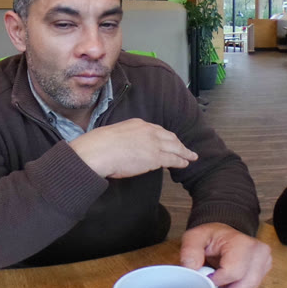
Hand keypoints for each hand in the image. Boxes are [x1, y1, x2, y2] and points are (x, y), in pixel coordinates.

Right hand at [71, 118, 197, 178]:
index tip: (169, 141)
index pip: (157, 130)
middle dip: (178, 143)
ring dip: (184, 152)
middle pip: (170, 137)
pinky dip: (181, 161)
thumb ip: (124, 137)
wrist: (96, 152)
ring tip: (191, 157)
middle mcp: (149, 131)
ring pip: (175, 147)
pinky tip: (185, 163)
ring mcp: (154, 144)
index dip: (165, 137)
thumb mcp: (113, 134)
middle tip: (185, 149)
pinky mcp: (155, 157)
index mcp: (138, 124)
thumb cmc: (97, 145)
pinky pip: (173, 159)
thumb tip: (125, 146)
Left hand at [179, 223, 272, 287]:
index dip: (216, 282)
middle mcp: (259, 253)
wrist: (224, 234)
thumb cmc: (211, 236)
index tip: (202, 284)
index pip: (234, 272)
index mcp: (243, 244)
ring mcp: (264, 262)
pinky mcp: (264, 271)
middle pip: (245, 285)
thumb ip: (190, 252)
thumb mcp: (194, 237)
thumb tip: (191, 271)